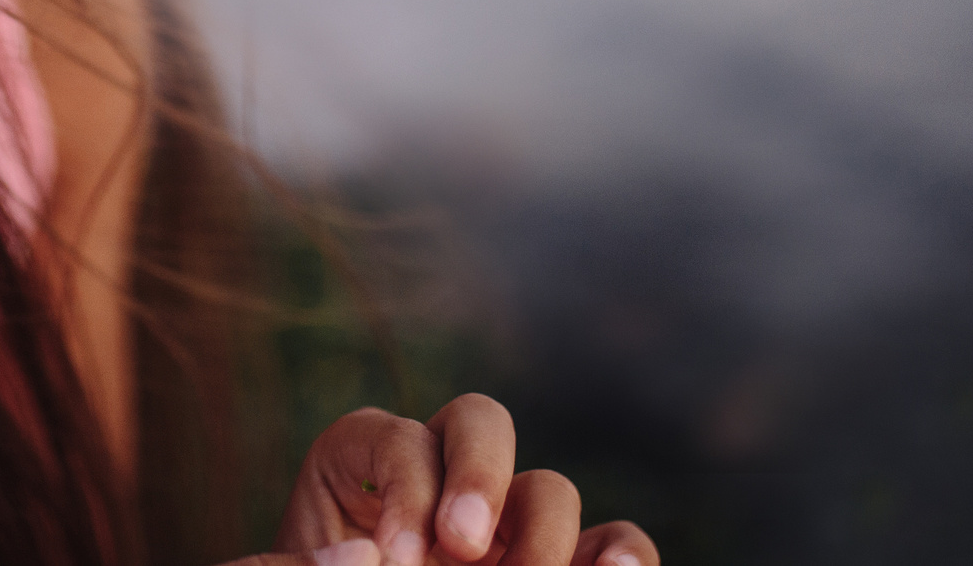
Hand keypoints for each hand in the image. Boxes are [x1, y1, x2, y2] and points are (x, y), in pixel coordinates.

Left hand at [235, 395, 660, 565]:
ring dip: (545, 532)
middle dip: (477, 475)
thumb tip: (351, 560)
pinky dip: (622, 554)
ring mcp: (502, 525)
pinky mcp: (553, 564)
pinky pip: (606, 543)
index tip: (398, 560)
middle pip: (477, 420)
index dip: (405, 489)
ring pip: (547, 488)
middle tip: (460, 547)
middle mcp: (439, 477)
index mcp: (359, 465)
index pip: (391, 436)